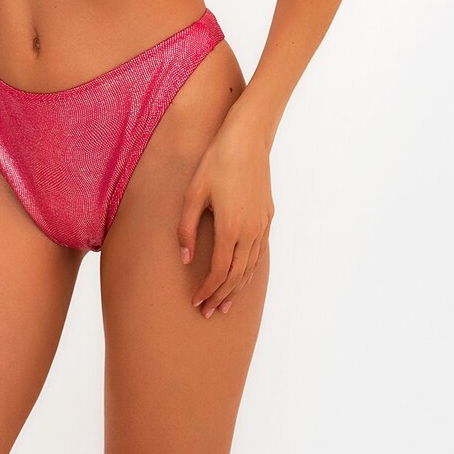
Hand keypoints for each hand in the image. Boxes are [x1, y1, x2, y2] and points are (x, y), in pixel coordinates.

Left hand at [176, 112, 273, 317]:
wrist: (247, 140)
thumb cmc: (216, 163)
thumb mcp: (193, 193)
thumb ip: (186, 228)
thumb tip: (185, 258)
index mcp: (229, 229)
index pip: (218, 272)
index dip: (207, 290)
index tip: (196, 302)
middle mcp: (249, 232)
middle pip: (236, 276)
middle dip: (221, 296)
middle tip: (209, 312)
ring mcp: (261, 225)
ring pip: (251, 267)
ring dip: (237, 288)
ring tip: (225, 302)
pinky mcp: (267, 217)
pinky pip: (259, 253)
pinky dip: (250, 270)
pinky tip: (242, 275)